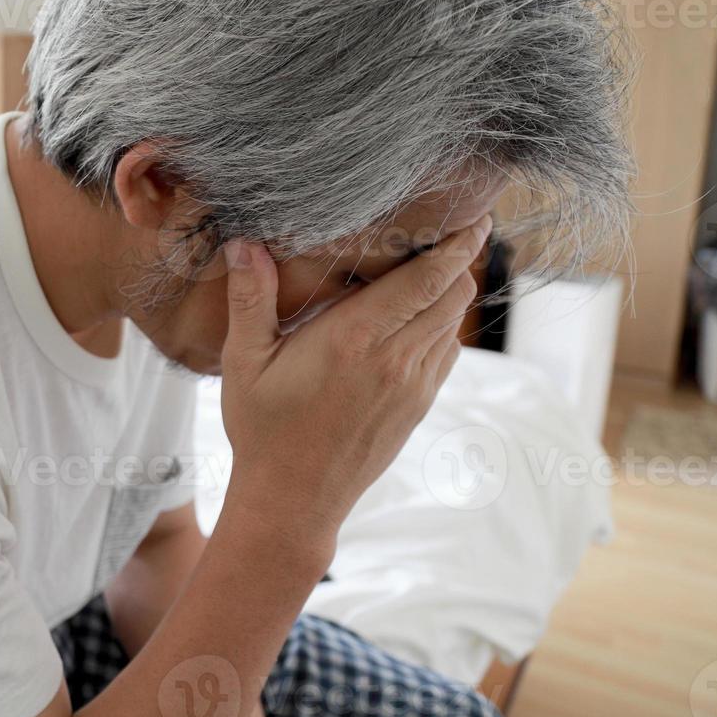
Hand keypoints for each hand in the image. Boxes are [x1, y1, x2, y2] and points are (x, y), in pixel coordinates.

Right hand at [218, 215, 491, 533]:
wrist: (293, 500)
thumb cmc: (262, 429)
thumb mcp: (244, 361)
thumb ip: (251, 299)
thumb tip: (244, 243)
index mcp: (354, 339)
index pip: (427, 279)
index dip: (456, 245)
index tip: (472, 217)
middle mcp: (395, 359)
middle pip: (454, 294)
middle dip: (458, 259)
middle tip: (451, 230)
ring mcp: (413, 386)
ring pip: (453, 322)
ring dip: (449, 292)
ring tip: (431, 268)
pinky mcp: (418, 406)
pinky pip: (445, 352)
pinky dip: (440, 325)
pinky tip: (414, 318)